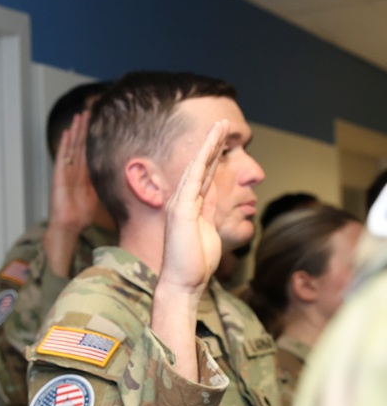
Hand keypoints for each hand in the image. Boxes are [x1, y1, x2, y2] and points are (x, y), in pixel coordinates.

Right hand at [44, 110, 100, 275]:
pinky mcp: (58, 177)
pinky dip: (63, 145)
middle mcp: (74, 171)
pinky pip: (61, 158)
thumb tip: (126, 179)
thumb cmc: (82, 216)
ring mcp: (65, 172)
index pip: (89, 151)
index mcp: (84, 175)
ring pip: (71, 147)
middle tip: (88, 111)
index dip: (93, 137)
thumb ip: (107, 185)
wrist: (69, 226)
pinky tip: (66, 133)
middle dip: (84, 128)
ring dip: (74, 131)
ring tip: (78, 116)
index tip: (99, 123)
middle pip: (80, 145)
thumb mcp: (100, 196)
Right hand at [157, 119, 228, 296]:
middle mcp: (183, 202)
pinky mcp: (182, 210)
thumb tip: (219, 199)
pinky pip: (193, 180)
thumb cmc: (195, 264)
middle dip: (212, 144)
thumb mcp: (210, 233)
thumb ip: (212, 213)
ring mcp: (181, 205)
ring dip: (209, 145)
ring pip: (197, 168)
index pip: (204, 176)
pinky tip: (209, 145)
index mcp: (191, 208)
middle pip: (200, 166)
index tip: (223, 140)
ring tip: (220, 125)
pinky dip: (201, 161)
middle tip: (223, 123)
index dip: (213, 156)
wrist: (182, 282)